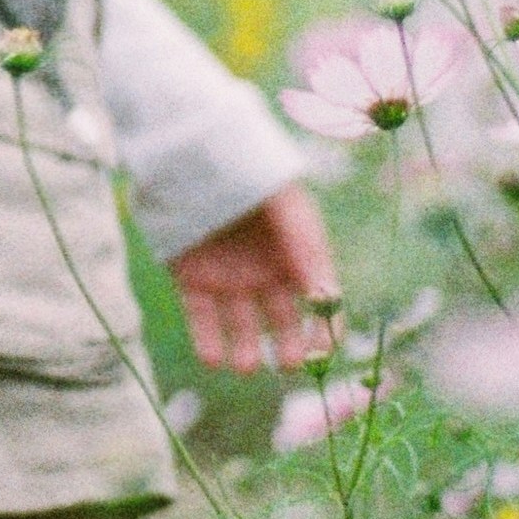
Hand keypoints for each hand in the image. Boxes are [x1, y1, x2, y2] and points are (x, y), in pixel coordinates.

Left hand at [169, 180, 339, 376]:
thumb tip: (327, 296)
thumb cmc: (251, 174)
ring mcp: (228, 276)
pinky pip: (201, 316)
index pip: (318, 299)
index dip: (324, 327)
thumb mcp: (287, 208)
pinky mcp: (191, 278)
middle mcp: (265, 270)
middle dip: (288, 345)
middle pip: (283, 320)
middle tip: (288, 365)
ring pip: (241, 324)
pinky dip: (207, 340)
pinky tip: (214, 359)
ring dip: (245, 350)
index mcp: (296, 253)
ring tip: (245, 366)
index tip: (323, 354)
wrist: (193, 152)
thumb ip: (307, 249)